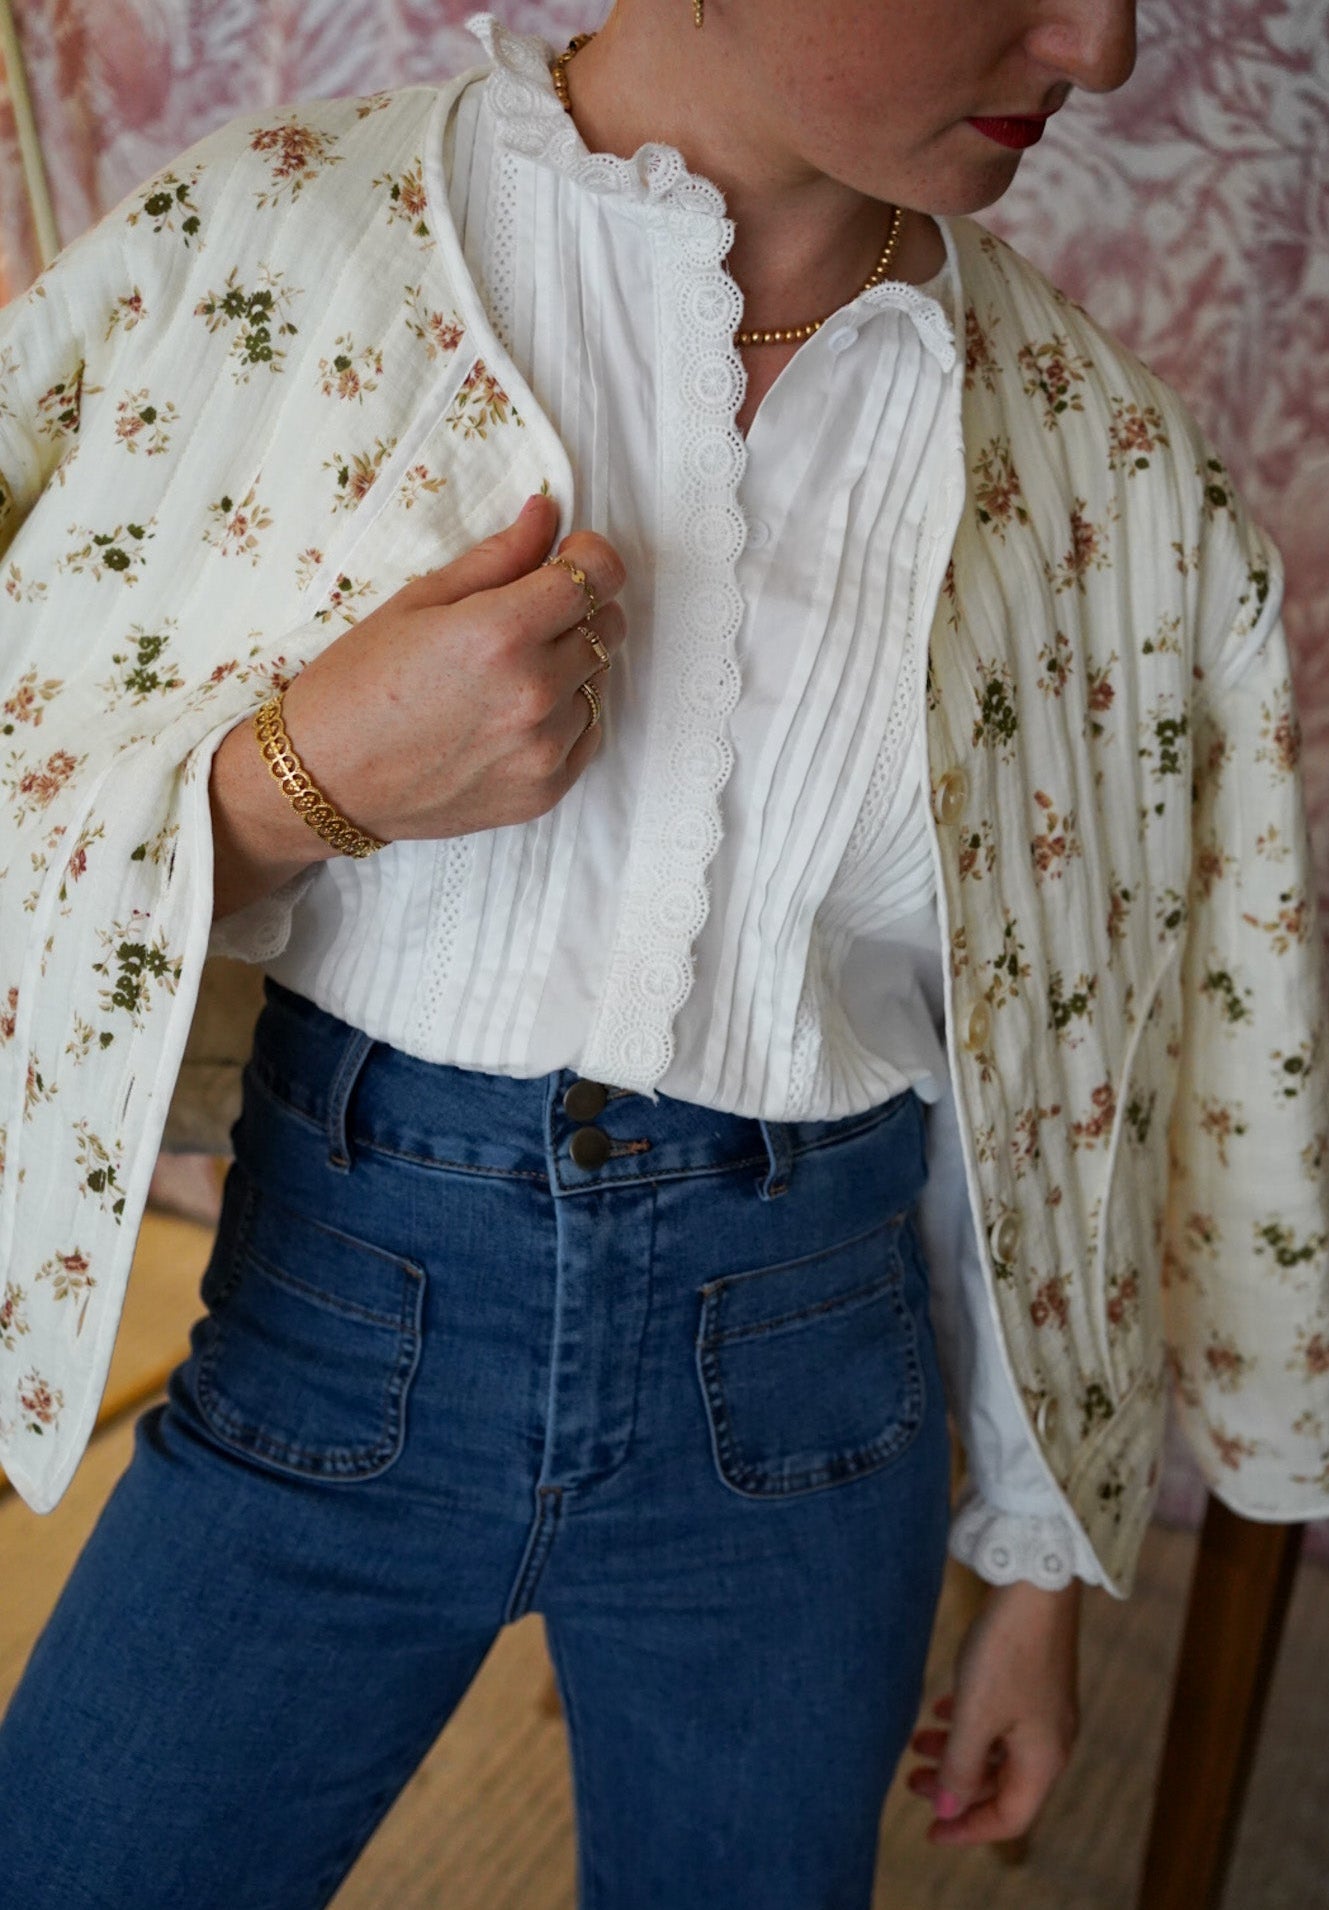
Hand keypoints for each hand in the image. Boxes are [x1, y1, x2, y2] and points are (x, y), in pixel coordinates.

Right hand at [281, 491, 625, 842]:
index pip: (598, 575)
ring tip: (505, 675)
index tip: (569, 556)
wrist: (325, 780)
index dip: (589, 556)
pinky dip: (565, 716)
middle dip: (579, 609)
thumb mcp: (417, 602)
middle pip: (608, 626)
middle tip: (529, 615)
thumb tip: (546, 513)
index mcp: (501, 633)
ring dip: (570, 667)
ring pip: (599, 682)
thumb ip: (496, 557)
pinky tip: (512, 714)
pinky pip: (588, 734)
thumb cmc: (357, 684)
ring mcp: (544, 748)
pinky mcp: (544, 791)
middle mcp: (535, 692)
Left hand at [906, 1578, 1080, 1845]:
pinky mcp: (1034, 1682)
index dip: (968, 1830)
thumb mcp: (976, 1715)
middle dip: (955, 1788)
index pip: (1009, 1818)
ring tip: (916, 1740)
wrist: (1035, 1584)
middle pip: (1002, 1786)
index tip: (928, 1830)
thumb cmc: (1006, 1651)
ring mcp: (1044, 1711)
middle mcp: (1050, 1742)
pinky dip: (971, 1725)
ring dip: (957, 1752)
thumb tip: (947, 1810)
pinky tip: (942, 1709)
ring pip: (998, 1750)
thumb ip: (960, 1766)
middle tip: (910, 1780)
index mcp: (1043, 1761)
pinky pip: (1001, 1720)